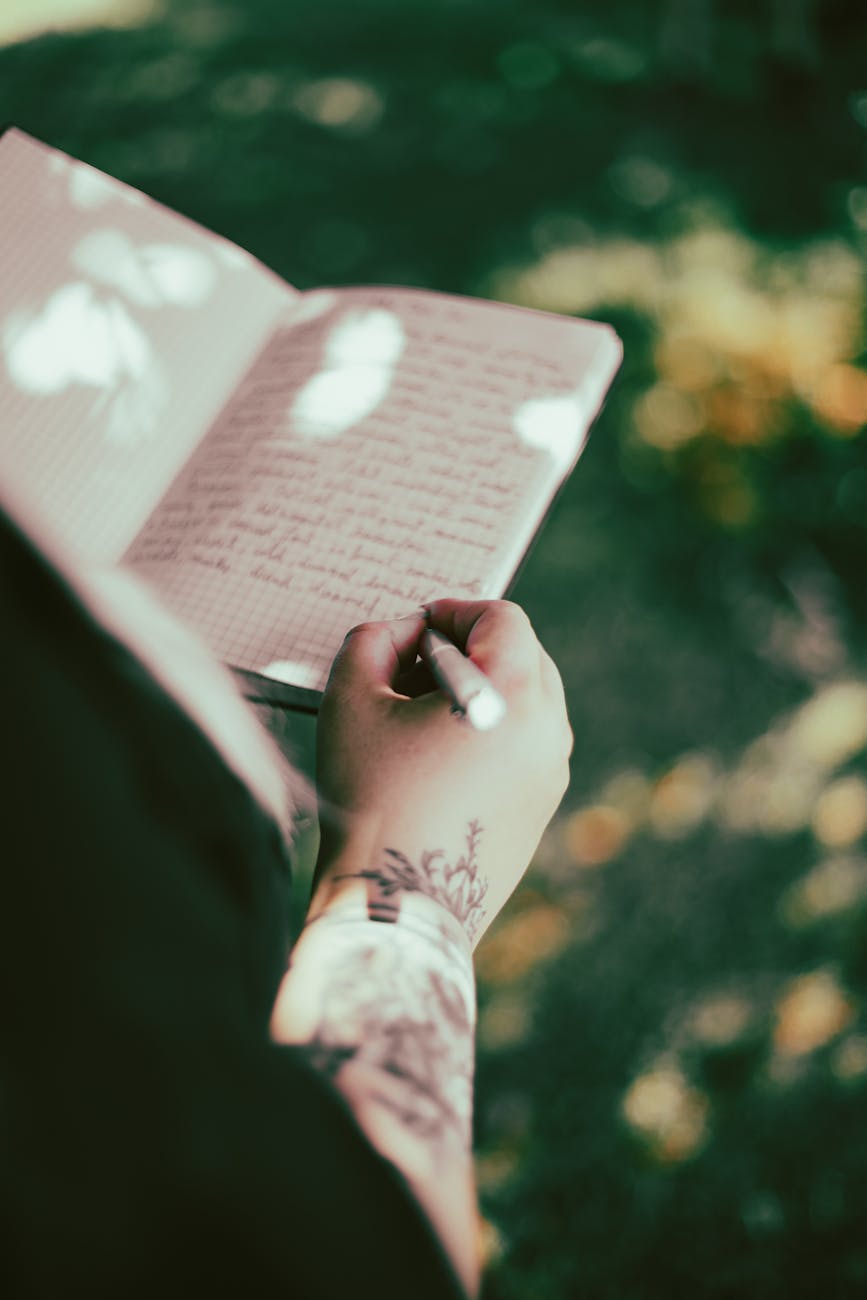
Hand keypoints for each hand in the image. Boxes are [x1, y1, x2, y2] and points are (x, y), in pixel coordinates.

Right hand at [312, 599, 572, 945]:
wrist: (397, 907)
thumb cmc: (373, 801)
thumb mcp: (352, 700)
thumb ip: (371, 641)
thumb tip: (398, 632)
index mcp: (516, 697)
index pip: (502, 619)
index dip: (455, 610)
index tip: (417, 625)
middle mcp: (550, 732)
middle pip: (522, 655)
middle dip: (468, 647)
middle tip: (413, 666)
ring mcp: (551, 775)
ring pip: (526, 701)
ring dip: (480, 688)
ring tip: (420, 714)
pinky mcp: (541, 809)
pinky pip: (524, 744)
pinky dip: (489, 731)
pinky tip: (437, 755)